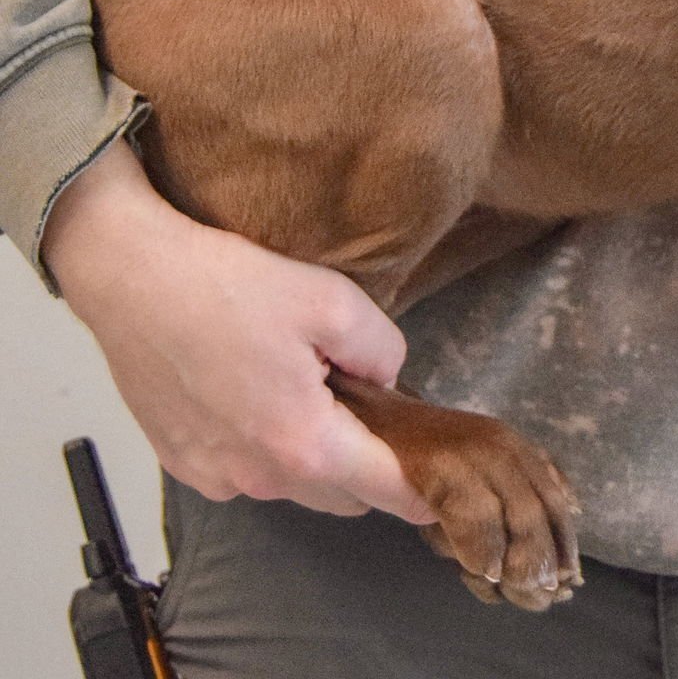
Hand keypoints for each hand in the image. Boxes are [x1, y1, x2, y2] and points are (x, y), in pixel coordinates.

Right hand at [43, 139, 433, 521]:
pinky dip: (268, 447)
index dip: (420, 490)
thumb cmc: (230, 288)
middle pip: (340, 494)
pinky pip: (246, 471)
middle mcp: (257, 476)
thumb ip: (382, 350)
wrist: (135, 280)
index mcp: (303, 444)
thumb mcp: (335, 302)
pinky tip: (264, 393)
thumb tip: (387, 379)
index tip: (445, 491)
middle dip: (370, 466)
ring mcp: (214, 474)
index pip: (383, 488)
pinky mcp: (182, 461)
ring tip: (317, 390)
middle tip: (381, 410)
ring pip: (293, 485)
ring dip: (317, 456)